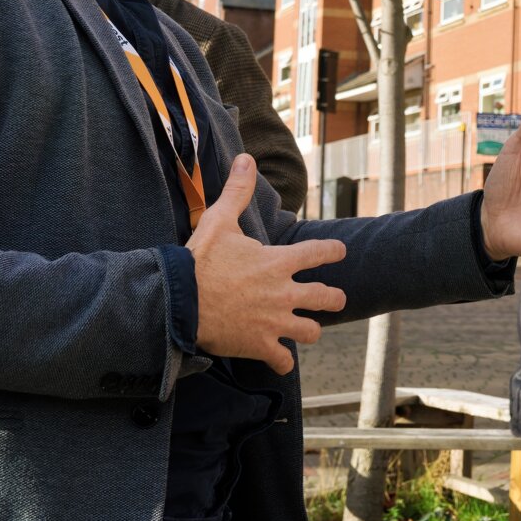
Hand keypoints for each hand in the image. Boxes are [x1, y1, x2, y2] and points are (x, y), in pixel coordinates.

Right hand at [188, 156, 348, 374]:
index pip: (320, 252)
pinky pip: (283, 360)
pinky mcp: (260, 345)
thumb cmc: (199, 261)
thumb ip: (237, 192)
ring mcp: (274, 321)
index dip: (333, 252)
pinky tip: (280, 360)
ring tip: (307, 329)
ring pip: (311, 331)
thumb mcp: (219, 221)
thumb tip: (246, 159)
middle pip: (327, 298)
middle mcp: (284, 292)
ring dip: (309, 329)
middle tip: (335, 298)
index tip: (341, 251)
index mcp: (279, 262)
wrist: (179, 302)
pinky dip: (282, 361)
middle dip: (334, 298)